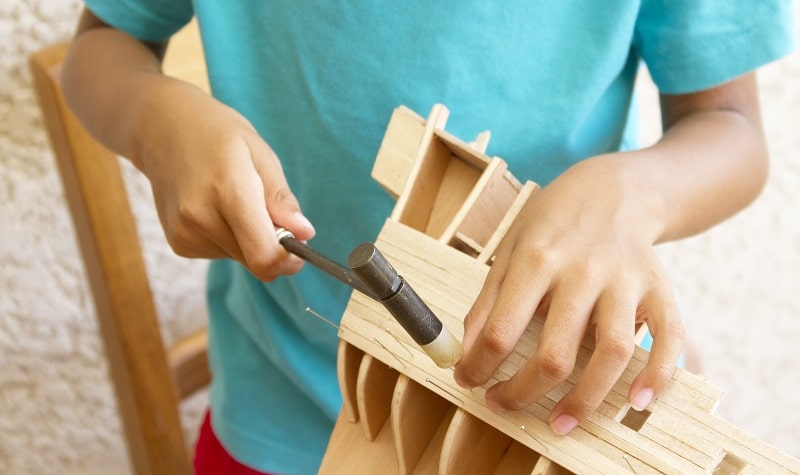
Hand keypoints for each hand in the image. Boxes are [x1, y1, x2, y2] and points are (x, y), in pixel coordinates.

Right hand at [133, 83, 313, 280]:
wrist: (160, 128)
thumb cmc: (217, 135)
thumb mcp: (259, 153)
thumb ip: (281, 199)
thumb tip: (304, 233)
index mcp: (228, 191)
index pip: (264, 256)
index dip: (288, 260)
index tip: (300, 245)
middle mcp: (200, 218)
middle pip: (256, 261)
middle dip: (272, 244)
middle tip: (266, 208)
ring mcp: (184, 234)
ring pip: (241, 258)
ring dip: (249, 238)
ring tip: (232, 199)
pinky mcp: (178, 244)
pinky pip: (222, 253)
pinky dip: (229, 237)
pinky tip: (214, 207)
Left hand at [453, 154, 684, 434]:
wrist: (613, 190)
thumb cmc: (552, 224)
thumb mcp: (509, 250)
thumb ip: (487, 301)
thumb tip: (464, 354)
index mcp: (536, 259)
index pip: (502, 330)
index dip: (480, 366)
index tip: (470, 382)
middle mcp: (583, 271)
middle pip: (556, 352)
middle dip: (524, 392)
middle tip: (506, 404)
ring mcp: (625, 280)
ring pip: (610, 352)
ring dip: (585, 399)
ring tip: (561, 423)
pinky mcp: (660, 289)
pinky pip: (667, 338)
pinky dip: (657, 375)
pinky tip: (637, 402)